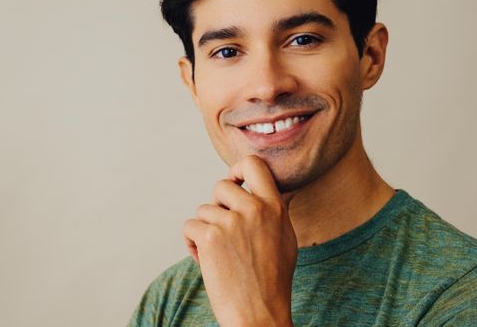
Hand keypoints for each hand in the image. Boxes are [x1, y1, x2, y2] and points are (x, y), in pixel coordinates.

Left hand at [183, 155, 296, 326]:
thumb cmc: (273, 281)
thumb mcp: (286, 239)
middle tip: (223, 231)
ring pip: (203, 210)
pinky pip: (189, 227)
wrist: (259, 314)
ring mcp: (231, 222)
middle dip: (216, 207)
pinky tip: (205, 261)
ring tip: (218, 254)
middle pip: (220, 186)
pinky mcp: (210, 237)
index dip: (238, 169)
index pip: (254, 164)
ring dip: (204, 231)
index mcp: (274, 207)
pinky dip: (192, 244)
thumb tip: (284, 191)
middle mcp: (254, 209)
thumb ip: (279, 211)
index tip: (234, 181)